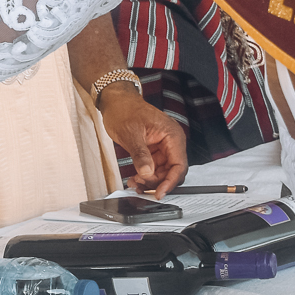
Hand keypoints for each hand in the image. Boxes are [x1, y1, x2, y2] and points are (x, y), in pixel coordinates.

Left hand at [95, 82, 189, 196]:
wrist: (115, 101)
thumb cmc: (124, 109)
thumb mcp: (131, 134)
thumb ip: (140, 155)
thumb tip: (147, 173)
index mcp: (172, 135)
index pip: (179, 165)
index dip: (170, 182)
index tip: (159, 193)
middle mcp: (171, 141)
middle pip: (172, 172)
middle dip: (157, 182)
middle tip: (141, 187)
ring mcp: (163, 146)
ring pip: (162, 172)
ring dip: (150, 181)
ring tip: (135, 183)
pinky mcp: (154, 150)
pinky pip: (154, 168)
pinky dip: (145, 175)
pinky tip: (135, 179)